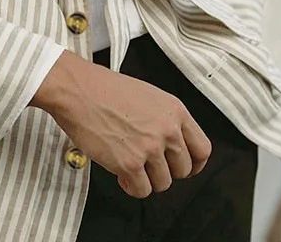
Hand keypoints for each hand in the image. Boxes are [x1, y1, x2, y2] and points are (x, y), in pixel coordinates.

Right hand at [29, 49, 211, 197]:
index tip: (183, 167)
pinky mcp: (129, 164)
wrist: (78, 89)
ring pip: (163, 183)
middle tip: (148, 165)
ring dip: (147, 179)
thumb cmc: (105, 89)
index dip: (194, 163)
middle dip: (166, 171)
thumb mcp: (148, 95)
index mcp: (175, 110)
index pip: (202, 148)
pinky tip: (120, 173)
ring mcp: (149, 148)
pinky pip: (141, 190)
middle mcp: (167, 130)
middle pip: (184, 170)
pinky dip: (131, 186)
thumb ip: (165, 119)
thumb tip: (171, 145)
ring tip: (130, 165)